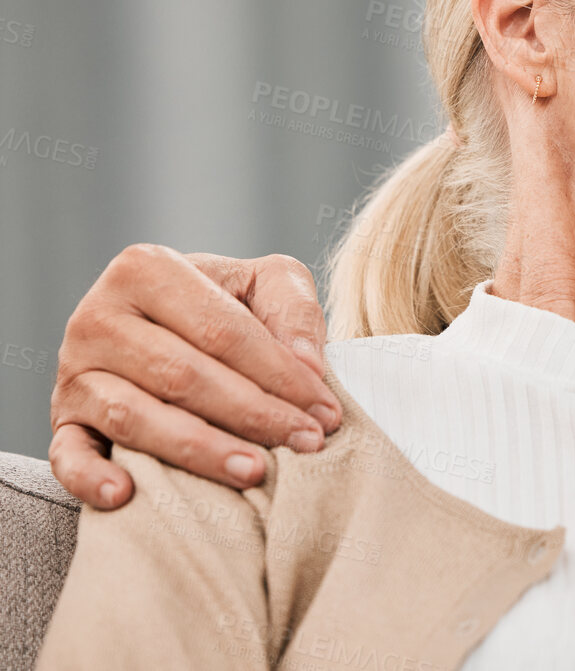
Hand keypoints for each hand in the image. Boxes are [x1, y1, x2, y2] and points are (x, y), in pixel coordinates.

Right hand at [50, 243, 340, 508]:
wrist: (163, 324)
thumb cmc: (223, 303)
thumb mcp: (264, 282)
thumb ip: (293, 311)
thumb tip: (309, 367)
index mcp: (146, 269)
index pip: (223, 330)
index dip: (281, 374)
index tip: (327, 412)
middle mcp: (98, 316)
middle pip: (184, 375)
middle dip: (254, 415)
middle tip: (307, 443)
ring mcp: (73, 371)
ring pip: (135, 417)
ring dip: (198, 450)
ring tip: (255, 471)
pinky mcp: (60, 421)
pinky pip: (66, 455)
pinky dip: (91, 477)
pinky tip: (128, 494)